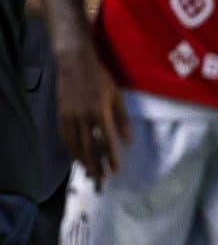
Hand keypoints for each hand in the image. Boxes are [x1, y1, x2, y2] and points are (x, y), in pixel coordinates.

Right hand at [56, 46, 129, 184]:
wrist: (74, 64)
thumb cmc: (101, 78)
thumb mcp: (117, 96)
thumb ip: (122, 119)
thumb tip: (128, 141)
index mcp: (99, 112)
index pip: (106, 141)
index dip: (111, 157)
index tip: (115, 170)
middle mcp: (83, 118)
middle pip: (89, 148)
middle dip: (96, 166)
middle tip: (102, 181)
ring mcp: (69, 117)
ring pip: (76, 146)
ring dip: (84, 162)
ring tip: (91, 174)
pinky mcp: (61, 115)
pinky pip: (66, 138)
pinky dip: (72, 150)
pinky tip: (78, 158)